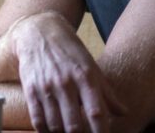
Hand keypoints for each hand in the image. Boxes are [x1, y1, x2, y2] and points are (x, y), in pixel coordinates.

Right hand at [9, 12, 126, 132]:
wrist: (39, 32)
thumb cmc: (69, 50)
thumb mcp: (91, 66)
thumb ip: (107, 92)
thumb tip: (124, 112)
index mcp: (85, 76)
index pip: (97, 113)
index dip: (101, 132)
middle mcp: (66, 83)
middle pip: (74, 125)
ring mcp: (46, 87)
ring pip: (55, 126)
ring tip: (69, 132)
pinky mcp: (30, 90)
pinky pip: (38, 121)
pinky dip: (45, 131)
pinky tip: (52, 131)